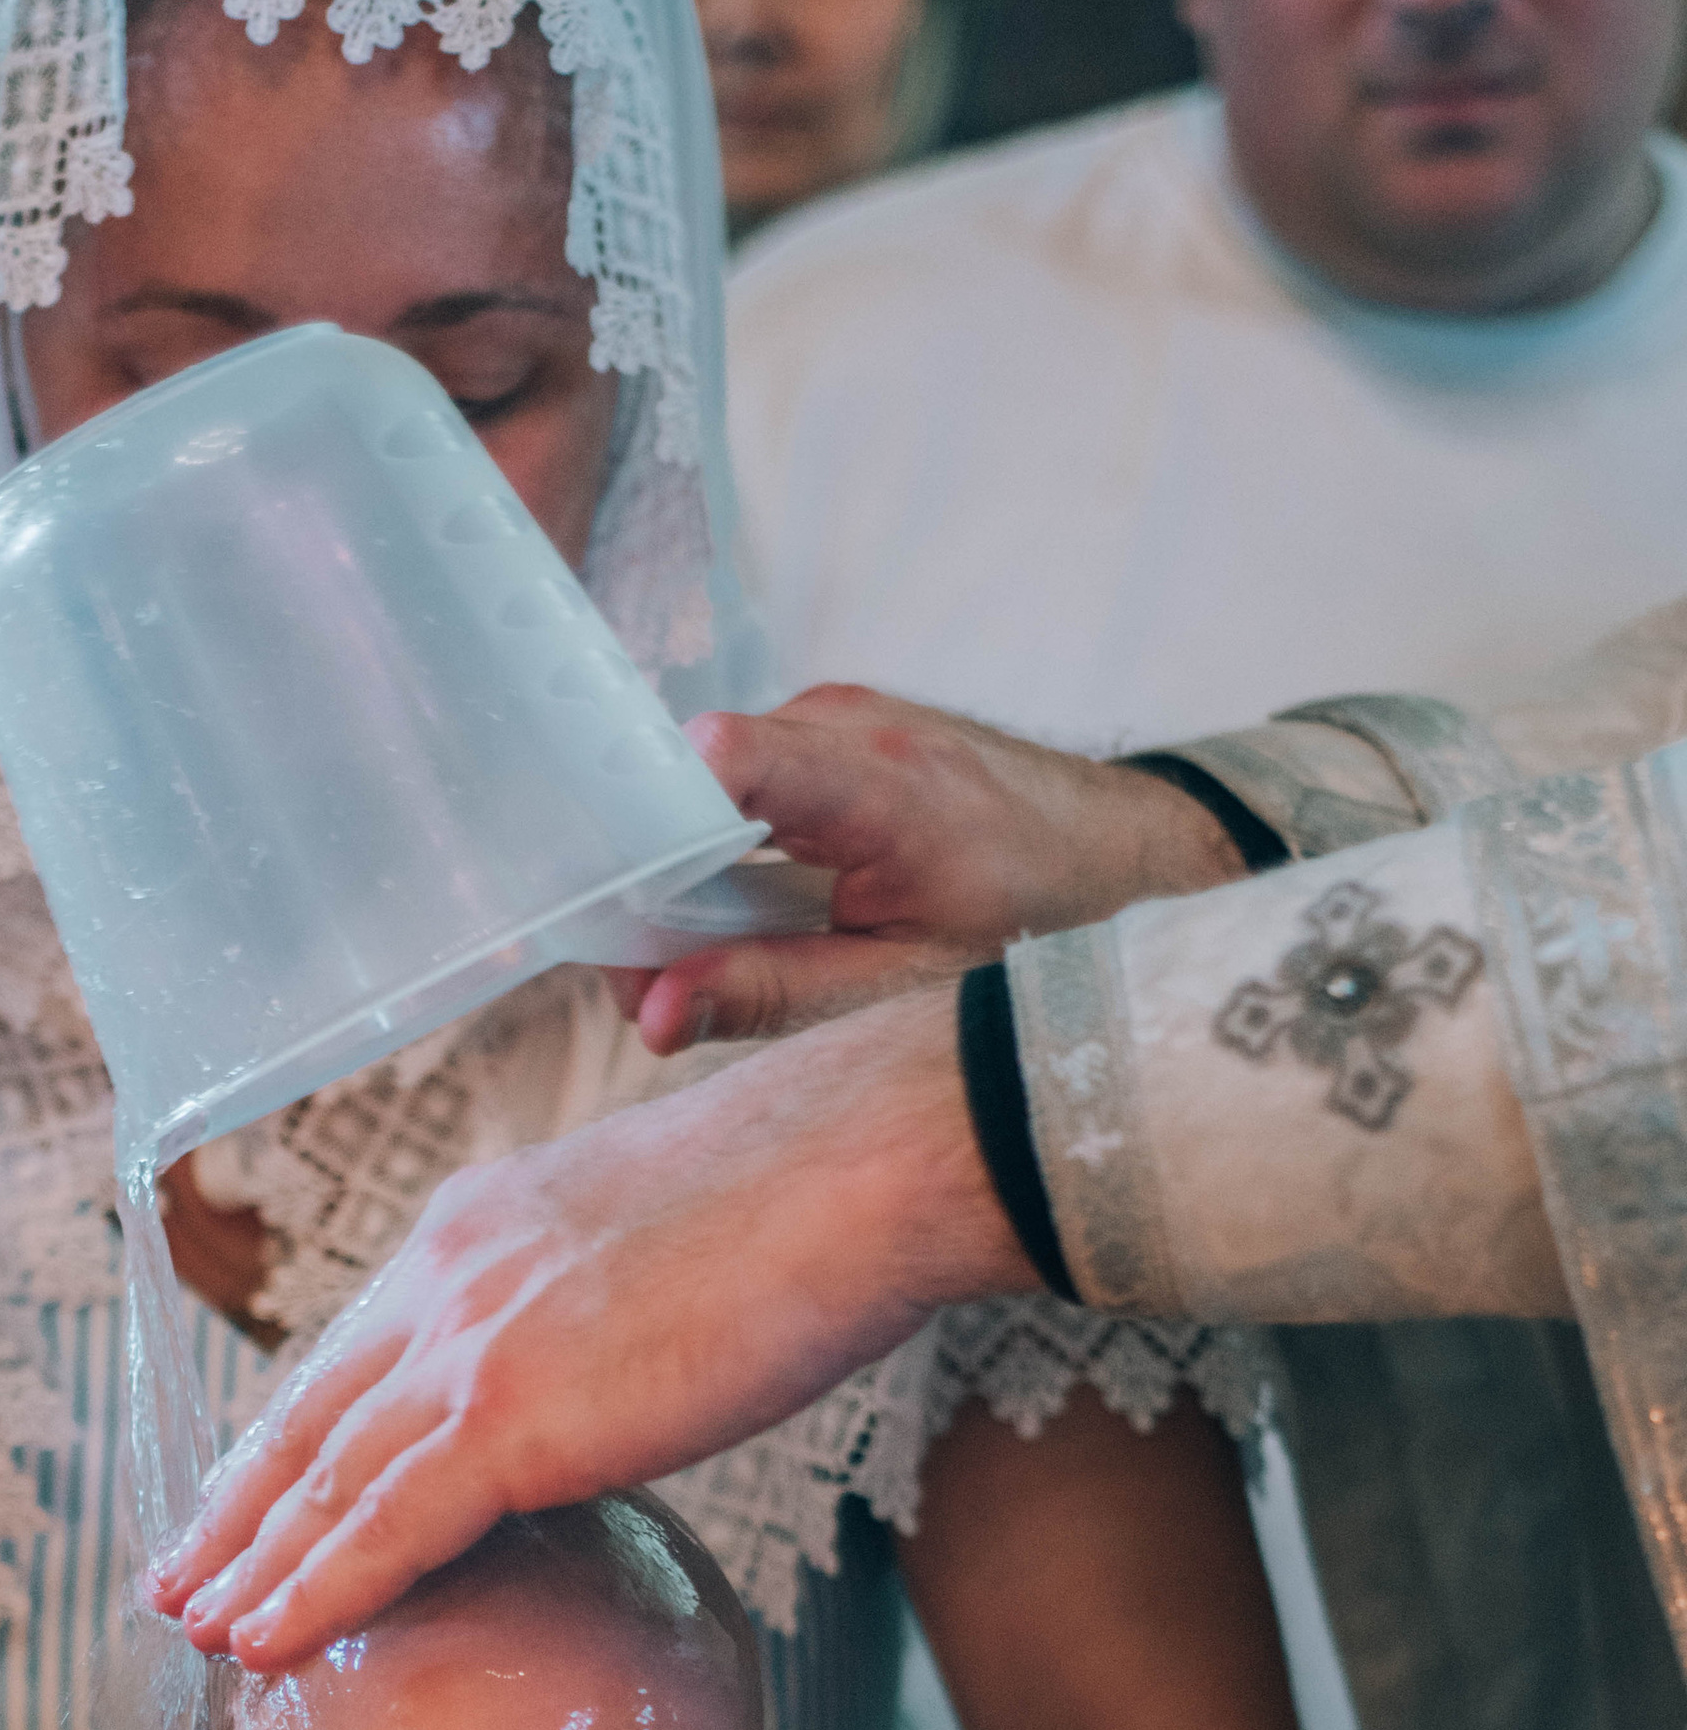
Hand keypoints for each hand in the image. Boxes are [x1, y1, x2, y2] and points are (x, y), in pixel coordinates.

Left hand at [155, 985, 1025, 1666]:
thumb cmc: (823, 1193)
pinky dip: (310, 1592)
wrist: (872, 1159)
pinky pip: (380, 1527)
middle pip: (311, 1413)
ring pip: (322, 1478)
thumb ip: (599, 1308)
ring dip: (250, 1564)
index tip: (250, 1493)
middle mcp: (447, 1274)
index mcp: (479, 1225)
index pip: (357, 1353)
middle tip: (179, 1576)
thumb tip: (607, 1374)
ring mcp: (471, 1343)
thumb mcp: (668, 1242)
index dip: (294, 1436)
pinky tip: (257, 1641)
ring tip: (195, 1626)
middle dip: (237, 1505)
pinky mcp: (511, 1414)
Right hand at [617, 685, 1251, 1057]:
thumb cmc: (1026, 923)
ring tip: (714, 948)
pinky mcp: (833, 725)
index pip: (721, 760)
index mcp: (875, 782)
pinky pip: (743, 779)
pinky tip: (754, 904)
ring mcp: (837, 713)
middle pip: (691, 781)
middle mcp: (848, 723)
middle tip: (655, 980)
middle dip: (653, 880)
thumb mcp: (898, 983)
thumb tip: (650, 1016)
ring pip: (709, 784)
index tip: (614, 913)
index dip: (644, 828)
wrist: (1114, 853)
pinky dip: (728, 844)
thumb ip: (770, 993)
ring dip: (691, 866)